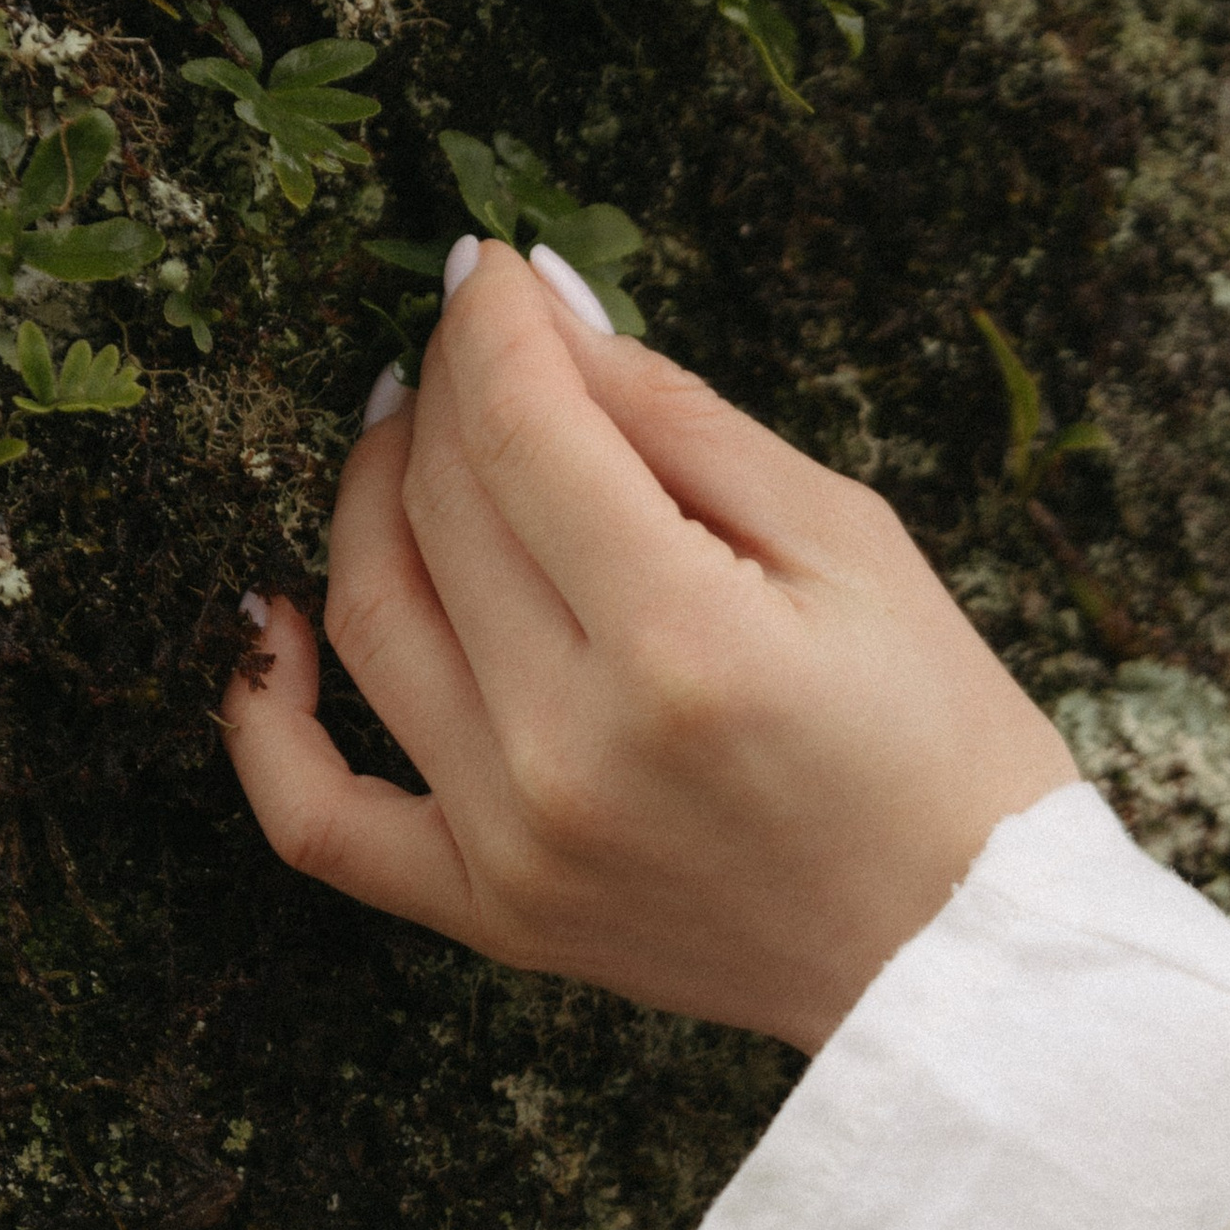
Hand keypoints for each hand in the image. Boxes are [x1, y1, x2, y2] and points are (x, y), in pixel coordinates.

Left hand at [222, 243, 1076, 1052]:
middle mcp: (571, 747)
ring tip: (415, 441)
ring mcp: (516, 842)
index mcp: (682, 643)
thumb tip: (547, 313)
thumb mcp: (850, 543)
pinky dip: (265, 715)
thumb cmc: (941, 743)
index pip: (521, 432)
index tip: (492, 270)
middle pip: (439, 507)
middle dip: (448, 391)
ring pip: (369, 619)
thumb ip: (680, 422)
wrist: (963, 958)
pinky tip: (274, 618)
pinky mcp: (494, 914)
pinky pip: (317, 817)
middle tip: (478, 344)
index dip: (493, 326)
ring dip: (366, 498)